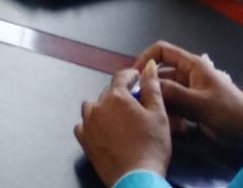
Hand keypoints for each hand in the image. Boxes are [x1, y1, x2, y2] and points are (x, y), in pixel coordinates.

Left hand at [75, 60, 170, 185]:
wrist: (137, 178)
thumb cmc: (151, 148)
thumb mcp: (159, 114)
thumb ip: (152, 87)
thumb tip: (148, 67)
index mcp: (116, 97)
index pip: (121, 76)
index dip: (131, 75)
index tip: (138, 78)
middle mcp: (98, 106)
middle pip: (108, 92)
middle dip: (121, 95)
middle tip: (135, 105)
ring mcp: (88, 123)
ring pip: (93, 107)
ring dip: (104, 108)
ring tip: (119, 119)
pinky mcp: (84, 141)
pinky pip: (83, 125)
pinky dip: (92, 125)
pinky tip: (103, 132)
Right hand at [132, 41, 242, 144]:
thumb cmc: (229, 110)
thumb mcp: (200, 102)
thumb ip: (173, 92)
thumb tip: (148, 84)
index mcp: (192, 65)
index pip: (162, 51)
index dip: (146, 59)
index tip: (136, 76)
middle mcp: (188, 76)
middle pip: (161, 76)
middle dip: (153, 90)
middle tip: (146, 106)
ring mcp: (190, 92)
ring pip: (166, 94)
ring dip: (164, 107)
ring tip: (168, 122)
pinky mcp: (193, 108)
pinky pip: (174, 108)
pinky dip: (173, 117)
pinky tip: (178, 129)